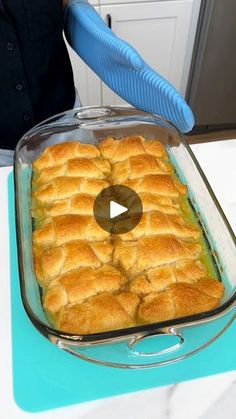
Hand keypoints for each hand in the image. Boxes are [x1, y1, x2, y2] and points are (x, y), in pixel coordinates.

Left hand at [64, 0, 193, 131]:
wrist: (85, 34)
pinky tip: (152, 117)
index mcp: (139, 71)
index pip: (164, 91)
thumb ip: (125, 53)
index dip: (177, 105)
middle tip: (188, 126)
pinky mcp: (122, 83)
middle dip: (175, 112)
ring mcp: (132, 81)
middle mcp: (139, 78)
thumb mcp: (110, 45)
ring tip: (176, 124)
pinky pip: (137, 98)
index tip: (187, 118)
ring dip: (165, 113)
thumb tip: (138, 64)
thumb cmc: (97, 37)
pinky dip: (147, 109)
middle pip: (162, 97)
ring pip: (152, 99)